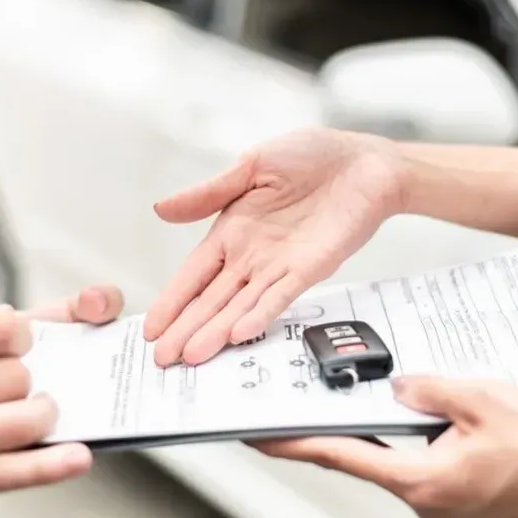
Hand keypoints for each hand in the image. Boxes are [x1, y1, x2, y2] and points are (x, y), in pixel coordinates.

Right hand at [0, 284, 123, 517]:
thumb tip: (26, 318)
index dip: (21, 332)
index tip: (18, 340)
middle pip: (16, 375)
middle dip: (26, 376)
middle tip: (12, 382)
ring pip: (22, 420)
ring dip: (40, 414)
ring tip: (32, 411)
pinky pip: (6, 473)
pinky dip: (49, 466)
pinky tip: (76, 456)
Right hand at [143, 128, 407, 365]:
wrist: (366, 162)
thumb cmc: (312, 157)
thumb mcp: (252, 166)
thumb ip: (209, 192)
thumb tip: (160, 208)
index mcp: (231, 231)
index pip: (193, 274)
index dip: (172, 301)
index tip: (151, 329)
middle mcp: (251, 256)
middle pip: (211, 300)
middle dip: (185, 329)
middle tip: (162, 360)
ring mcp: (278, 267)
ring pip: (240, 306)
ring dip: (215, 331)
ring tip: (191, 356)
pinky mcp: (310, 269)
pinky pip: (280, 296)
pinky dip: (260, 314)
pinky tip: (239, 334)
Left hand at [255, 376, 517, 517]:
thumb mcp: (484, 397)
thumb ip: (429, 389)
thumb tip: (398, 386)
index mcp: (424, 481)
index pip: (341, 456)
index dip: (293, 443)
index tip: (259, 434)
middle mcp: (431, 504)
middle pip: (379, 457)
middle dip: (372, 424)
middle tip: (368, 392)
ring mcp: (454, 511)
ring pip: (415, 460)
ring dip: (420, 431)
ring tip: (456, 402)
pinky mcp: (475, 508)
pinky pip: (444, 469)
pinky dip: (446, 444)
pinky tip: (474, 422)